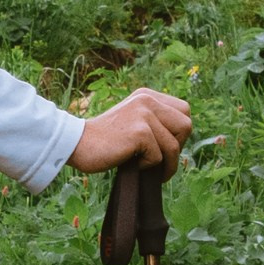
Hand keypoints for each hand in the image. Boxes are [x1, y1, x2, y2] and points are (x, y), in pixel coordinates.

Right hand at [69, 87, 192, 178]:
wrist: (77, 144)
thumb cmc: (106, 140)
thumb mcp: (132, 121)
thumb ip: (154, 121)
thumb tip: (182, 139)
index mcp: (147, 95)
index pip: (184, 111)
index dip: (179, 132)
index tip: (164, 147)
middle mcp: (147, 100)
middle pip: (186, 126)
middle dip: (177, 147)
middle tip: (160, 160)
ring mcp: (143, 114)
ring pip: (174, 146)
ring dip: (165, 164)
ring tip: (148, 168)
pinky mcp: (139, 131)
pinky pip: (158, 156)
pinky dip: (147, 166)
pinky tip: (131, 163)